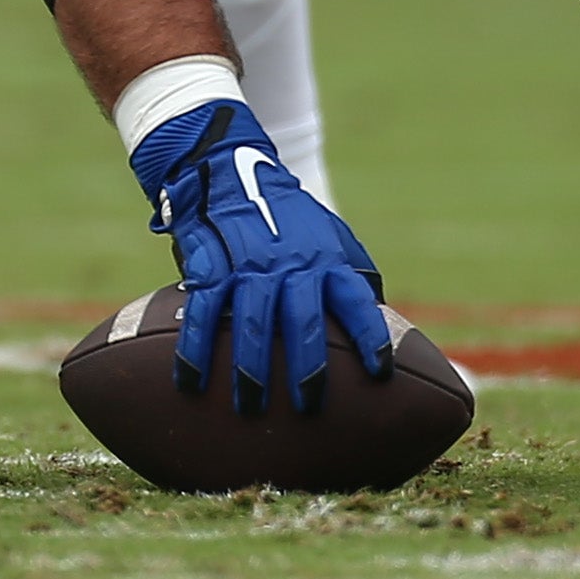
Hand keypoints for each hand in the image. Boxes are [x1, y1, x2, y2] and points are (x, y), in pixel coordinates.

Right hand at [131, 102, 392, 414]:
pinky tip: (192, 382)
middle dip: (307, 365)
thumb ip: (353, 275)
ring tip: (251, 407)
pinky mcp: (212, 267)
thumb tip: (387, 320)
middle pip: (303, 320)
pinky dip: (196, 348)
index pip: (356, 300)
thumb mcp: (330, 237)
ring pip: (253, 322)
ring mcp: (249, 266)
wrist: (233, 171)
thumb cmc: (289, 219)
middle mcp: (291, 264)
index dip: (370, 335)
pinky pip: (204, 313)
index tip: (380, 372)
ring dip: (252, 368)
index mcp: (326, 260)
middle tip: (308, 405)